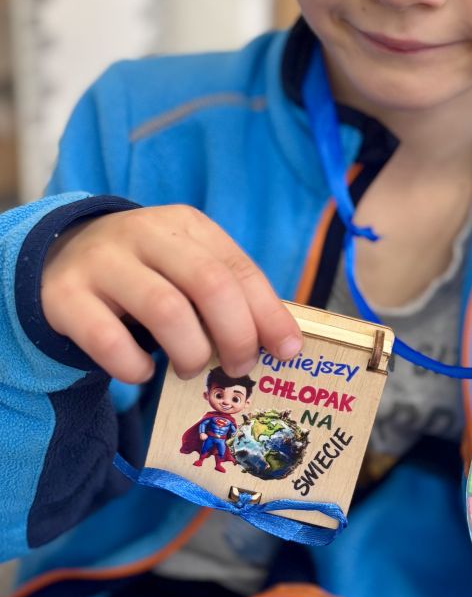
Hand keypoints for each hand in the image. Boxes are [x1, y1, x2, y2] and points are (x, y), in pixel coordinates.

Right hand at [41, 205, 302, 384]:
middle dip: (236, 335)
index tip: (287, 351)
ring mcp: (103, 262)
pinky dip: (134, 366)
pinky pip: (108, 339)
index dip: (269, 314)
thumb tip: (279, 343)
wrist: (59, 255)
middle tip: (239, 367)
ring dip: (190, 351)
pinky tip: (142, 372)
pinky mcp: (66, 296)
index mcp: (186, 224)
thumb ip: (227, 293)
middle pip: (209, 284)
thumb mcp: (185, 265)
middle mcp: (145, 234)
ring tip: (191, 368)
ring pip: (165, 309)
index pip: (239, 268)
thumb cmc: (144, 270)